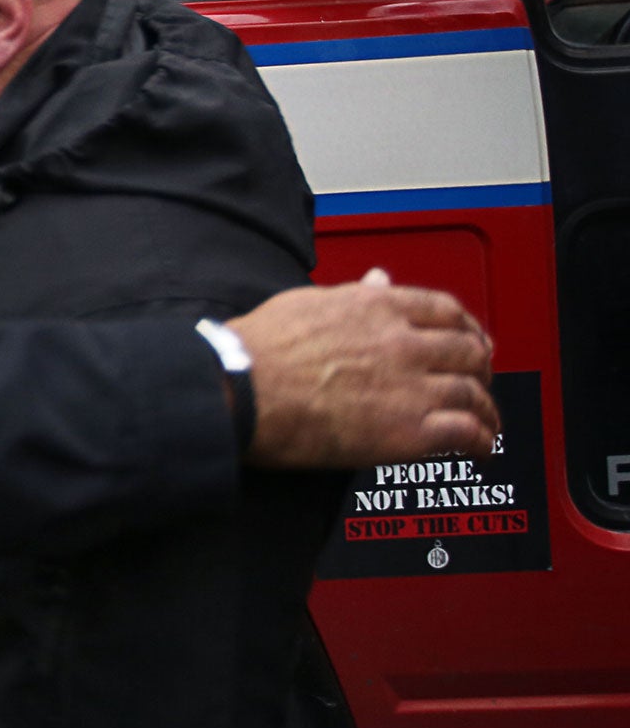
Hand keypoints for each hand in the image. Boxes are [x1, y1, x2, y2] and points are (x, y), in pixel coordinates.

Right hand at [231, 275, 497, 466]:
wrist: (242, 389)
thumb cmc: (259, 349)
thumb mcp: (307, 302)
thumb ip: (353, 294)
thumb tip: (377, 281)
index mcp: (378, 307)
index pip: (445, 309)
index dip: (466, 326)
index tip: (469, 338)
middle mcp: (403, 342)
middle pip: (468, 351)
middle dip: (481, 366)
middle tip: (480, 378)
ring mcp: (410, 387)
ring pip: (474, 393)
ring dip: (486, 408)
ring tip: (486, 420)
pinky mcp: (407, 432)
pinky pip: (465, 433)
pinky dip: (480, 440)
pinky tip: (479, 447)